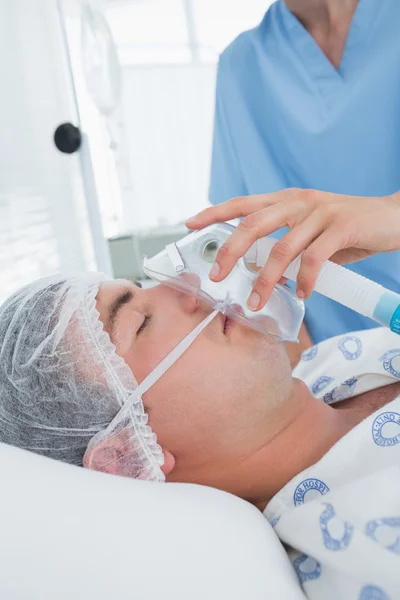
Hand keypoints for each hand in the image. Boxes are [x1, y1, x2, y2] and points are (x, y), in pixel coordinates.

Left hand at [186, 189, 399, 310]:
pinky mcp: (341, 226)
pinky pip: (314, 258)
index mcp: (287, 200)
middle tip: (217, 277)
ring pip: (282, 247)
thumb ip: (287, 243)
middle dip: (230, 252)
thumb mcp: (311, 231)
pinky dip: (304, 281)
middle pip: (253, 224)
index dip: (215, 212)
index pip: (244, 204)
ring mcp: (320, 212)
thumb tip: (264, 271)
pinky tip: (302, 294)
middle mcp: (299, 201)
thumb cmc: (347, 228)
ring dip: (266, 279)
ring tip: (257, 301)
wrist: (393, 217)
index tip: (190, 224)